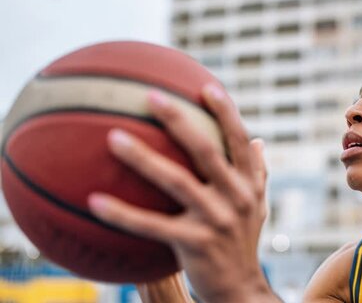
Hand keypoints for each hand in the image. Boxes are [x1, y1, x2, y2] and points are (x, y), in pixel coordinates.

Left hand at [88, 82, 275, 301]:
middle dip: (179, 121)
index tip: (205, 87)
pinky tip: (94, 201)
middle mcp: (237, 197)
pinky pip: (152, 225)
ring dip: (143, 158)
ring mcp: (216, 220)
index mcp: (250, 184)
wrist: (241, 288)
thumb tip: (258, 139)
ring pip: (176, 182)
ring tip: (113, 138)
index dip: (225, 113)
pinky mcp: (194, 244)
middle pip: (207, 151)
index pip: (239, 140)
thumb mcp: (258, 205)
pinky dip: (123, 214)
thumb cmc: (243, 241)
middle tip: (150, 96)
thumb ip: (258, 172)